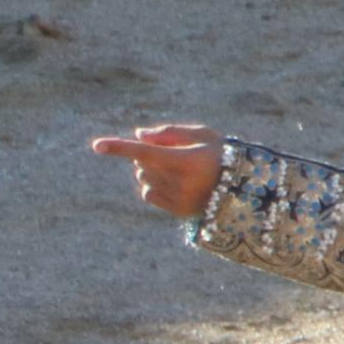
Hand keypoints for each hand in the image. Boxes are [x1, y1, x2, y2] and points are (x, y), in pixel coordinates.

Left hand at [91, 123, 222, 217]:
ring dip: (151, 170)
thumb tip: (138, 136)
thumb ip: (170, 132)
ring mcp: (178, 199)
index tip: (97, 146)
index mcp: (187, 160)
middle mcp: (181, 182)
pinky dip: (153, 185)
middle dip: (148, 154)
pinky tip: (172, 183)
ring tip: (176, 169)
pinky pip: (149, 194)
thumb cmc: (222, 154)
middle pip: (142, 163)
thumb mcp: (203, 135)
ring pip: (144, 178)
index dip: (120, 148)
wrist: (246, 188)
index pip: (145, 152)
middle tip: (171, 153)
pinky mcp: (177, 210)